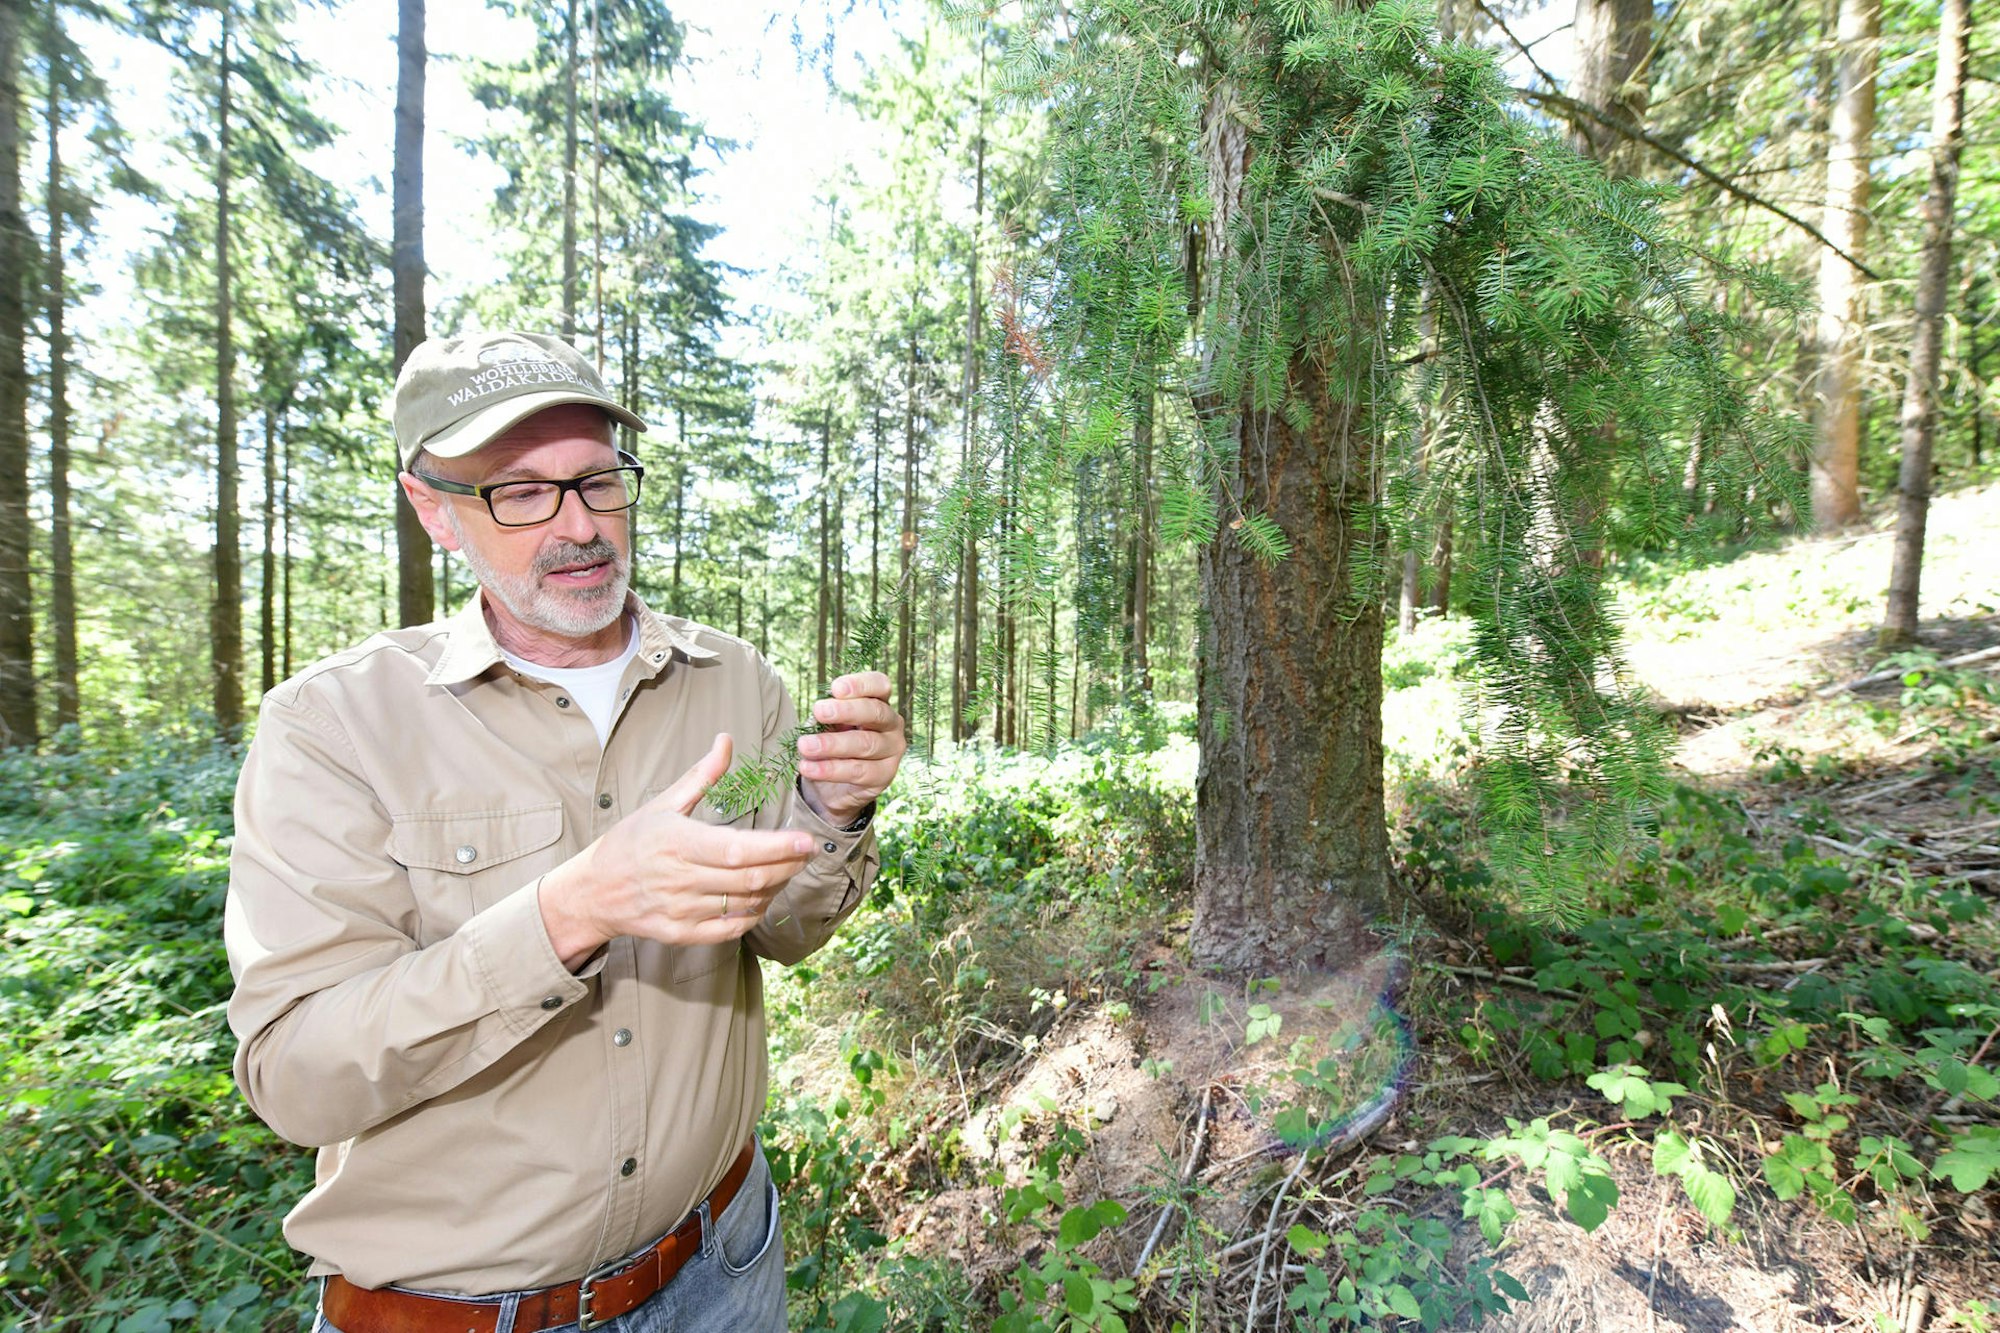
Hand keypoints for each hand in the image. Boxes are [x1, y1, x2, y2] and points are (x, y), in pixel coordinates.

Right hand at [539, 735, 815, 968]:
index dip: (776, 848)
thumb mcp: (662, 804)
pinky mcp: (681, 934)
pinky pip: (730, 929)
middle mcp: (680, 879)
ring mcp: (680, 910)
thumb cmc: (631, 842)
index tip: (805, 840)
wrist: (593, 891)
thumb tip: (726, 739)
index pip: (736, 850)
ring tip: (787, 869)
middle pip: (749, 879)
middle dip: (787, 866)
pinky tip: (763, 897)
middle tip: (808, 851)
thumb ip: (701, 776)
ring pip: (745, 904)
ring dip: (775, 887)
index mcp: (678, 842)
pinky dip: (754, 913)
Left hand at [796, 671, 905, 826]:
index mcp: (878, 701)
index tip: (836, 688)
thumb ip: (828, 717)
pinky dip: (830, 769)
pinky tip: (808, 767)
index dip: (860, 684)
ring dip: (832, 744)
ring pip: (865, 743)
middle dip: (845, 711)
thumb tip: (818, 714)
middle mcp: (891, 723)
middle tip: (819, 711)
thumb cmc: (833, 744)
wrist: (834, 786)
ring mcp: (892, 750)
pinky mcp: (885, 775)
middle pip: (875, 712)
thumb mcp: (828, 725)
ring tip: (804, 745)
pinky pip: (858, 771)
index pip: (879, 685)